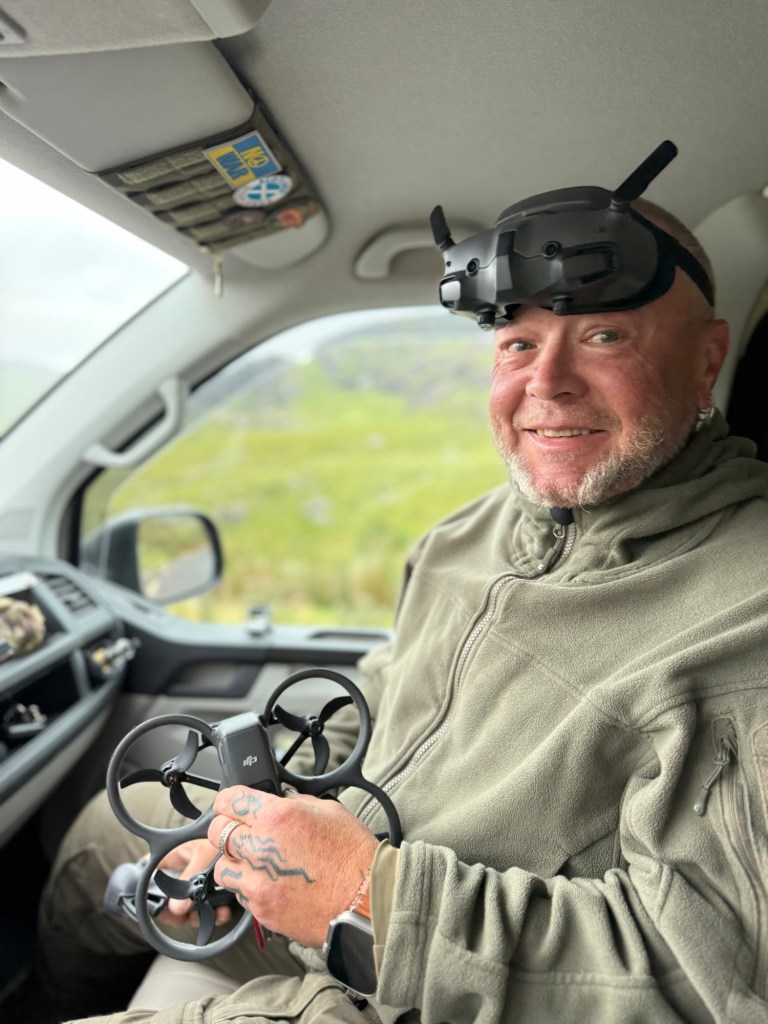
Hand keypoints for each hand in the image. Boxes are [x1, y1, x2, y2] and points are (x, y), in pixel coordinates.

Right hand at [156, 838, 233, 927]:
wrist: (255, 839)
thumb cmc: (227, 834)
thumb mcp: (204, 855)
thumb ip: (188, 881)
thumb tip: (176, 909)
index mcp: (174, 854)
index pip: (150, 872)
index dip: (148, 892)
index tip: (157, 908)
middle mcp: (185, 867)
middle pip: (170, 897)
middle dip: (178, 912)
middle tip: (185, 918)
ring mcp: (199, 879)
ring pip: (190, 906)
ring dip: (199, 916)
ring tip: (213, 914)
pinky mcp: (216, 887)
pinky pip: (210, 907)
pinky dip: (216, 914)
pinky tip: (224, 912)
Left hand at [209, 786, 378, 947]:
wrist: (367, 903)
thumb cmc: (355, 857)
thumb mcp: (330, 811)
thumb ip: (297, 803)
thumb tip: (281, 799)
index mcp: (278, 816)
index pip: (230, 800)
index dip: (229, 800)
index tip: (231, 804)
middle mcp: (262, 848)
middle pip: (217, 833)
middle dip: (228, 829)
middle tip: (244, 832)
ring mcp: (258, 882)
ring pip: (222, 866)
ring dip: (234, 861)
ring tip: (254, 862)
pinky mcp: (261, 909)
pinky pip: (239, 894)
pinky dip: (248, 887)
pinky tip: (269, 883)